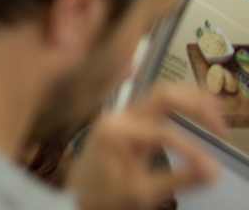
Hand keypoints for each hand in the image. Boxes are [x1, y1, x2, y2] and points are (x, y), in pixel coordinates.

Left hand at [67, 86, 224, 209]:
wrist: (74, 200)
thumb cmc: (102, 198)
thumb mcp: (141, 192)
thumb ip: (177, 179)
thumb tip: (213, 170)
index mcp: (117, 130)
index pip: (166, 133)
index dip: (192, 150)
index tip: (210, 170)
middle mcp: (118, 116)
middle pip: (162, 95)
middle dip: (194, 105)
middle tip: (220, 124)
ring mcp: (120, 117)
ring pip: (159, 95)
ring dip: (188, 100)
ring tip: (215, 112)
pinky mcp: (124, 123)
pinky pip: (152, 104)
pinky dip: (176, 103)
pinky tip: (191, 105)